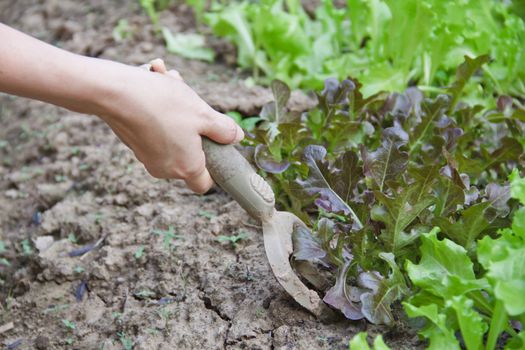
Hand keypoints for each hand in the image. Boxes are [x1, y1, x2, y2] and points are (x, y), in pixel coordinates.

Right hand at [99, 59, 243, 192]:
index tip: (215, 147)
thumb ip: (224, 130)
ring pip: (173, 135)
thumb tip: (237, 137)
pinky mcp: (134, 143)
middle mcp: (165, 168)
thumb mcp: (203, 114)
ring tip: (171, 82)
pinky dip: (160, 109)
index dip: (213, 169)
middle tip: (193, 103)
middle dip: (195, 126)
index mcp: (187, 167)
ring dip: (177, 110)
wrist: (115, 93)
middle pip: (190, 154)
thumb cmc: (163, 105)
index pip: (204, 184)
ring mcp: (147, 157)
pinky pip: (156, 128)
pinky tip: (157, 83)